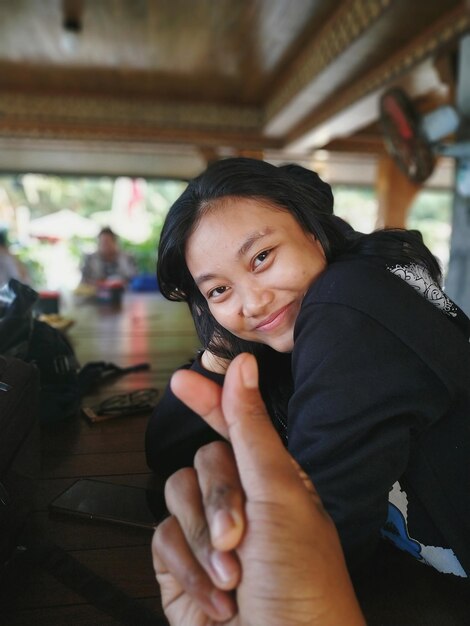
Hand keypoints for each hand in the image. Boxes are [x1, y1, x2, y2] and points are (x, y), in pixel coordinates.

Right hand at [152, 353, 364, 625]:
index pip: (233, 426)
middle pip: (202, 461)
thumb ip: (250, 427)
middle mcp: (239, 501)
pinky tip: (216, 595)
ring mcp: (207, 533)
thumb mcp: (279, 493)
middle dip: (218, 499)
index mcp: (271, 479)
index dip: (210, 401)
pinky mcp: (181, 566)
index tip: (183, 379)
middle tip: (240, 535)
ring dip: (204, 539)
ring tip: (233, 574)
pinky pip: (162, 538)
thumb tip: (242, 366)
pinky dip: (188, 568)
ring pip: (176, 496)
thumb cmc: (301, 579)